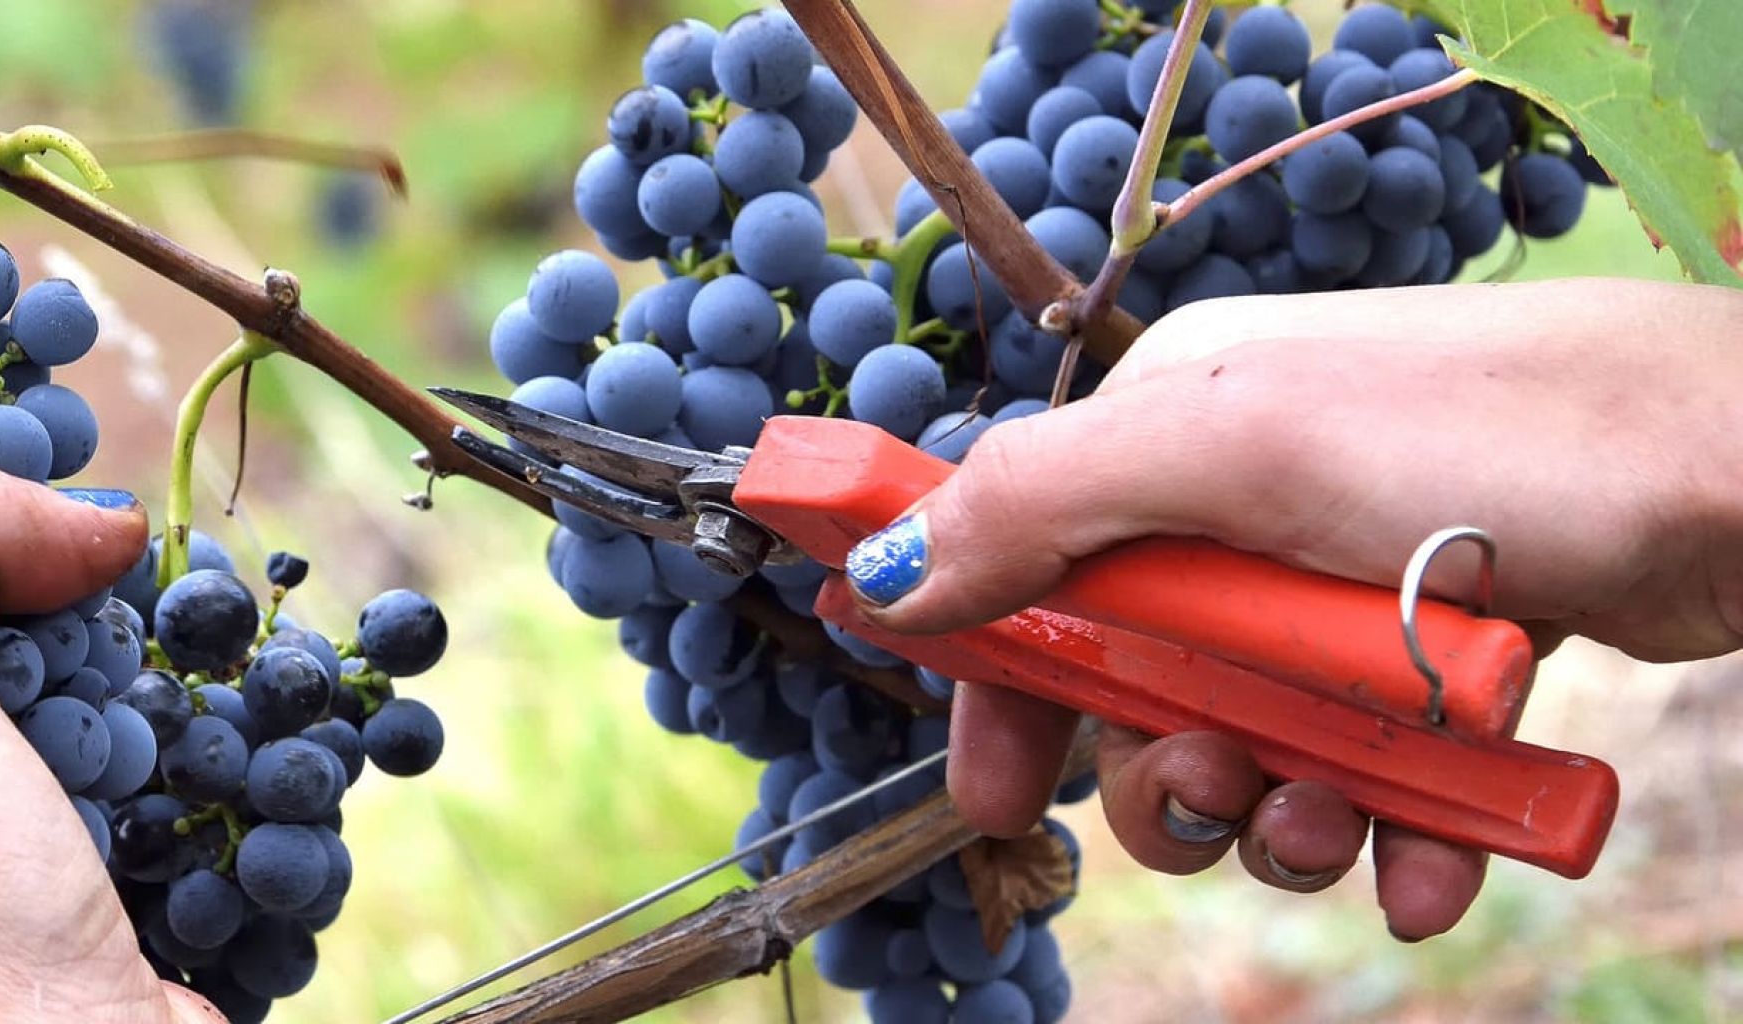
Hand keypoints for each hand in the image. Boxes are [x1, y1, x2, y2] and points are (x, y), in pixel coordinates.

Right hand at [845, 278, 1742, 938]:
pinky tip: (1433, 865)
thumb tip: (879, 575)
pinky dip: (1398, 837)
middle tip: (1213, 794)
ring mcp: (1351, 585)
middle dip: (1164, 773)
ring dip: (1280, 819)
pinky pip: (1381, 778)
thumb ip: (1041, 505)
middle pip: (1138, 686)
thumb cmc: (1495, 434)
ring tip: (1339, 827)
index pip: (1027, 560)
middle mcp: (1250, 504)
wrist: (1742, 473)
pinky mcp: (1449, 657)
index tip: (994, 794)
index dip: (999, 681)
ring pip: (1257, 746)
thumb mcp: (1233, 442)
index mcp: (1176, 425)